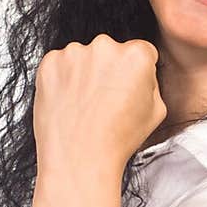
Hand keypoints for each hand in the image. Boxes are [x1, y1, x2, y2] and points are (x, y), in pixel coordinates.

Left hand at [32, 34, 167, 176]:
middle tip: (105, 100)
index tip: (128, 88)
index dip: (136, 73)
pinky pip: (59, 64)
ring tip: (85, 105)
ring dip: (84, 74)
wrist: (79, 159)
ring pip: (83, 57)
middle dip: (109, 70)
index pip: (141, 51)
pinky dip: (62, 79)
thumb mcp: (156, 112)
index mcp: (136, 55)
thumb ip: (151, 83)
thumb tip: (141, 75)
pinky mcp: (50, 63)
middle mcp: (105, 46)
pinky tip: (69, 102)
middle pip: (110, 51)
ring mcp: (74, 53)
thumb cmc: (116, 141)